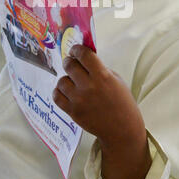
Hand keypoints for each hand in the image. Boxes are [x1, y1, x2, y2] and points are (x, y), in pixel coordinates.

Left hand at [54, 44, 151, 178]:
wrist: (121, 129)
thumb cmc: (121, 102)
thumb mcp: (116, 80)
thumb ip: (99, 68)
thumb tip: (83, 58)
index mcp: (102, 76)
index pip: (83, 55)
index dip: (77, 49)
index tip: (76, 50)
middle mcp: (89, 87)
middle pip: (69, 65)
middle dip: (69, 61)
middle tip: (71, 63)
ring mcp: (79, 100)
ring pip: (61, 80)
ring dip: (66, 79)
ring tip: (72, 81)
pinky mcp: (72, 112)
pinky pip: (57, 96)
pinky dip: (59, 92)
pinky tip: (67, 91)